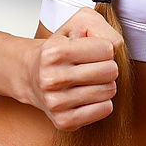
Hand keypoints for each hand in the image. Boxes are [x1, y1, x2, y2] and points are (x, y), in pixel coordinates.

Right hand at [25, 7, 124, 130]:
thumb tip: (115, 46)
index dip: (103, 48)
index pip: (107, 49)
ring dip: (104, 84)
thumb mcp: (78, 24)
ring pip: (109, 91)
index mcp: (54, 52)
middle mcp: (51, 79)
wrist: (31, 75)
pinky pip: (104, 109)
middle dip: (106, 66)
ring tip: (87, 80)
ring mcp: (56, 103)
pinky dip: (101, 102)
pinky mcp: (63, 121)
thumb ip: (100, 26)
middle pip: (110, 71)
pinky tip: (86, 96)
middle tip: (90, 66)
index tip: (89, 51)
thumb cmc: (61, 48)